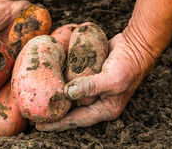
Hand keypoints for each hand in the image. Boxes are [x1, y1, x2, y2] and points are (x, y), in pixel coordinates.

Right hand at [0, 0, 28, 123]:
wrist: (6, 0)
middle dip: (1, 106)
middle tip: (7, 120)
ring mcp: (13, 61)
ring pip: (15, 84)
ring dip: (18, 96)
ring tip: (23, 111)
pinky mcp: (27, 53)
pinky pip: (30, 68)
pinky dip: (32, 79)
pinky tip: (36, 90)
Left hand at [36, 33, 154, 131]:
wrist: (137, 44)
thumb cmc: (129, 66)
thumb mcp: (112, 81)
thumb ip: (90, 87)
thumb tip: (67, 92)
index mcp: (104, 109)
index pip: (77, 120)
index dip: (59, 123)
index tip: (40, 125)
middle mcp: (97, 100)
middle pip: (72, 110)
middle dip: (54, 111)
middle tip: (34, 112)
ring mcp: (93, 87)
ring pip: (71, 95)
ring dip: (57, 96)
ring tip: (38, 97)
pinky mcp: (89, 73)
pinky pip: (73, 79)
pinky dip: (62, 79)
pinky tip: (50, 78)